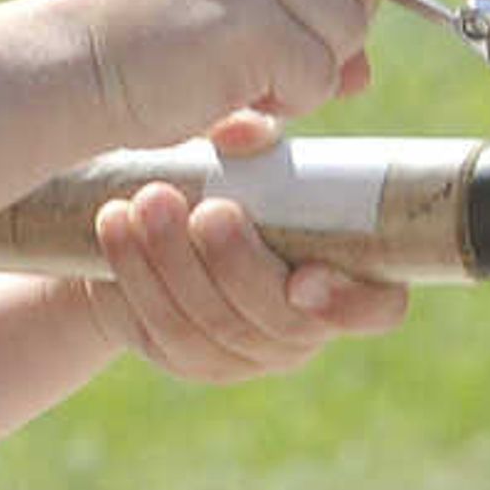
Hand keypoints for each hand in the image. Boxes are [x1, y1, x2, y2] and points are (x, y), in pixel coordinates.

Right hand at [56, 0, 396, 153]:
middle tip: (274, 46)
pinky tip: (232, 87)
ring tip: (243, 67)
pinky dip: (287, 100)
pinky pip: (318, 74)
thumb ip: (306, 12)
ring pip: (351, 27)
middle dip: (342, 24)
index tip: (308, 7)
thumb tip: (365, 67)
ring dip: (311, 68)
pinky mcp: (245, 20)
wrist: (69, 64)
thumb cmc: (149, 36)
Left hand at [79, 117, 412, 379]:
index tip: (306, 275)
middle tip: (207, 210)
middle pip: (279, 322)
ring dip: (175, 265)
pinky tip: (113, 226)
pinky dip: (134, 276)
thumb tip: (246, 132)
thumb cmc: (217, 179)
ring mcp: (238, 353)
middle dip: (238, 266)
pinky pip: (158, 331)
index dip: (351, 303)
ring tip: (147, 201)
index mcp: (339, 277)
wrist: (144, 228)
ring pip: (212, 328)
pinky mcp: (180, 357)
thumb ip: (254, 141)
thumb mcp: (239, 156)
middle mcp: (296, 328)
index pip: (376, 308)